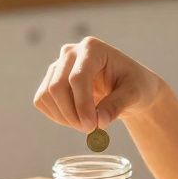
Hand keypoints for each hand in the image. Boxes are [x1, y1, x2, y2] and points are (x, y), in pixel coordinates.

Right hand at [33, 37, 164, 132]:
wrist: (129, 88)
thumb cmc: (136, 86)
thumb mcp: (134, 94)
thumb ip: (117, 105)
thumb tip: (99, 121)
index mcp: (93, 48)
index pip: (77, 78)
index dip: (82, 105)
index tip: (93, 127)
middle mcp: (71, 52)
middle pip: (57, 87)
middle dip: (72, 114)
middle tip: (91, 130)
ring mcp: (58, 65)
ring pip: (46, 95)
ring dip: (64, 118)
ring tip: (88, 125)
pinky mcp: (50, 79)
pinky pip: (42, 101)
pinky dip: (57, 116)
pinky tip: (77, 119)